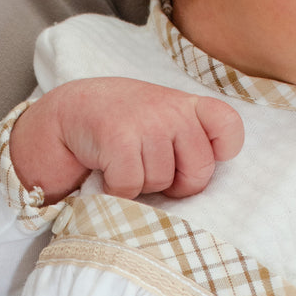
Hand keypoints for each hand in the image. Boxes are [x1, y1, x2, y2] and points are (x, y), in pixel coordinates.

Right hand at [10, 78, 243, 201]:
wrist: (67, 112)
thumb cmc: (119, 123)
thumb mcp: (159, 117)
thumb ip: (185, 135)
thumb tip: (201, 185)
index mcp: (187, 105)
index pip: (228, 126)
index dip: (221, 152)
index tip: (197, 159)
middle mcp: (171, 109)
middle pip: (199, 171)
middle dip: (177, 183)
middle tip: (150, 170)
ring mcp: (146, 122)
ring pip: (162, 182)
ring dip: (141, 185)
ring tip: (124, 163)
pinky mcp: (119, 139)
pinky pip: (131, 187)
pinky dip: (117, 190)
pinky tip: (107, 172)